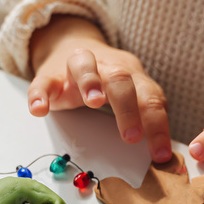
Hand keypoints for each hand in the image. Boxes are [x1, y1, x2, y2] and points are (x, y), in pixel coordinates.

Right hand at [28, 16, 171, 161]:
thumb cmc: (107, 81)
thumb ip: (146, 116)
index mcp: (132, 74)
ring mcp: (75, 67)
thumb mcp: (130, 94)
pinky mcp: (49, 74)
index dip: (158, 125)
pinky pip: (43, 81)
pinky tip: (39, 110)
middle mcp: (107, 66)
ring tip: (93, 102)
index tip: (160, 154)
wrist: (70, 46)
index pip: (151, 97)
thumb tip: (164, 157)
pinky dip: (40, 94)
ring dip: (91, 82)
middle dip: (128, 108)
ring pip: (84, 65)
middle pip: (121, 79)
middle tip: (131, 137)